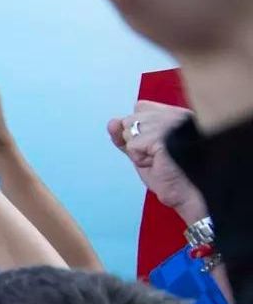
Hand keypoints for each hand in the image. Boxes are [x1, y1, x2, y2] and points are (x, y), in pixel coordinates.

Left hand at [106, 101, 206, 219]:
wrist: (191, 196)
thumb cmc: (172, 176)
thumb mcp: (144, 152)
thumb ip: (126, 136)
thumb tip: (112, 122)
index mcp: (176, 114)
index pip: (140, 107)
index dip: (138, 130)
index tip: (155, 147)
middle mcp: (176, 113)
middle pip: (130, 119)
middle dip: (137, 143)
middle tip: (160, 157)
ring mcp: (170, 122)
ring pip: (129, 131)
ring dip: (139, 152)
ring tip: (161, 160)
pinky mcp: (162, 135)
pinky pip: (132, 146)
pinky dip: (140, 159)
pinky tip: (159, 163)